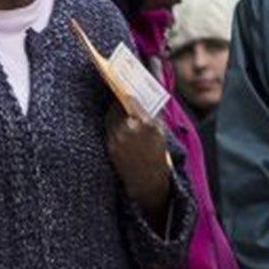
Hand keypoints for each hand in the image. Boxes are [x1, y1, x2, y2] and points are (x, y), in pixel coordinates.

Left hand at [104, 104, 171, 220]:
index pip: (130, 101)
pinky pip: (108, 129)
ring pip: (110, 118)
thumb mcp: (160, 132)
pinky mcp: (109, 146)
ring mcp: (117, 139)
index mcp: (144, 124)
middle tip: (120, 96)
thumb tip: (139, 101)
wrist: (146, 180)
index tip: (125, 88)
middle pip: (116, 107)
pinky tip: (116, 124)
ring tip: (118, 108)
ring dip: (113, 112)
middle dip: (118, 101)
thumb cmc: (157, 155)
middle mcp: (128, 130)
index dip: (126, 93)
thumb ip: (149, 115)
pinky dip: (112, 124)